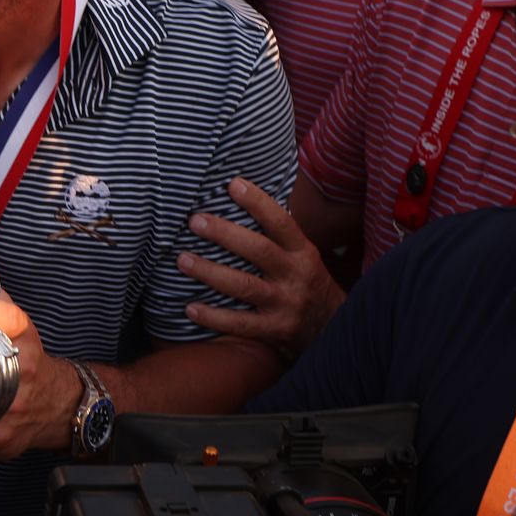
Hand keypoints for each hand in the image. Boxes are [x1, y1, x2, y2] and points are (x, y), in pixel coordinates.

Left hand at [178, 178, 345, 360]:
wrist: (333, 327)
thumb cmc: (305, 281)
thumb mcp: (301, 254)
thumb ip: (275, 234)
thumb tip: (237, 194)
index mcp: (302, 252)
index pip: (281, 223)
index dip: (258, 202)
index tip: (232, 184)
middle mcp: (295, 275)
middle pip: (259, 251)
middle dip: (225, 234)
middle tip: (194, 221)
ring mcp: (285, 304)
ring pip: (245, 286)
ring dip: (210, 272)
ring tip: (182, 260)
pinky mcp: (275, 331)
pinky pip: (240, 324)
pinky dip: (213, 317)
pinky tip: (189, 308)